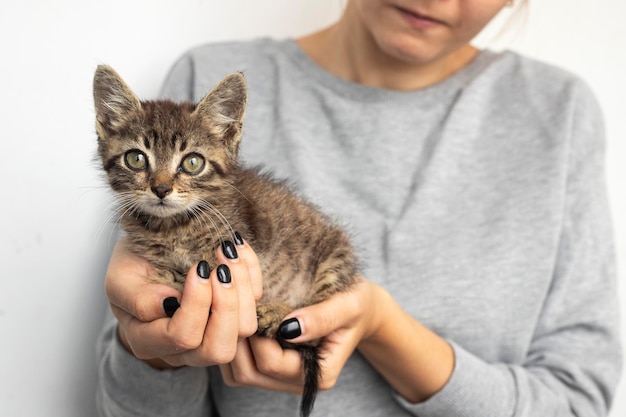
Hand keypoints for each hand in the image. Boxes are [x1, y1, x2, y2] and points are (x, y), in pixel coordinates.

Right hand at [105, 237, 261, 368]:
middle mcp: (183, 349)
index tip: (197, 268)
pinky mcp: (234, 318)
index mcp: (149, 342)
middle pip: (218, 349)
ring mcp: (212, 335)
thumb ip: (134, 297)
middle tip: (220, 268)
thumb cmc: (132, 268)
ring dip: (244, 290)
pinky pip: (257, 307)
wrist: (149, 257)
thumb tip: (166, 305)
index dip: (196, 304)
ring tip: (229, 255)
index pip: (183, 337)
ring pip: (244, 331)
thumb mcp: (120, 277)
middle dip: (227, 305)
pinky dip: (253, 276)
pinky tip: (239, 251)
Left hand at [220, 278, 453, 403]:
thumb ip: (323, 318)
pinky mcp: (269, 369)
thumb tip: (289, 328)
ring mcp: (281, 379)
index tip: (253, 300)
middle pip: (249, 372)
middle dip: (237, 336)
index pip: (272, 363)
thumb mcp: (349, 304)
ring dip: (230, 341)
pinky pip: (238, 366)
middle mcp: (298, 383)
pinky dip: (231, 343)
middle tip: (232, 300)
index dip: (257, 334)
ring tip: (230, 308)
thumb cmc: (356, 303)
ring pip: (238, 373)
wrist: (357, 307)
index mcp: (319, 373)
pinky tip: (233, 317)